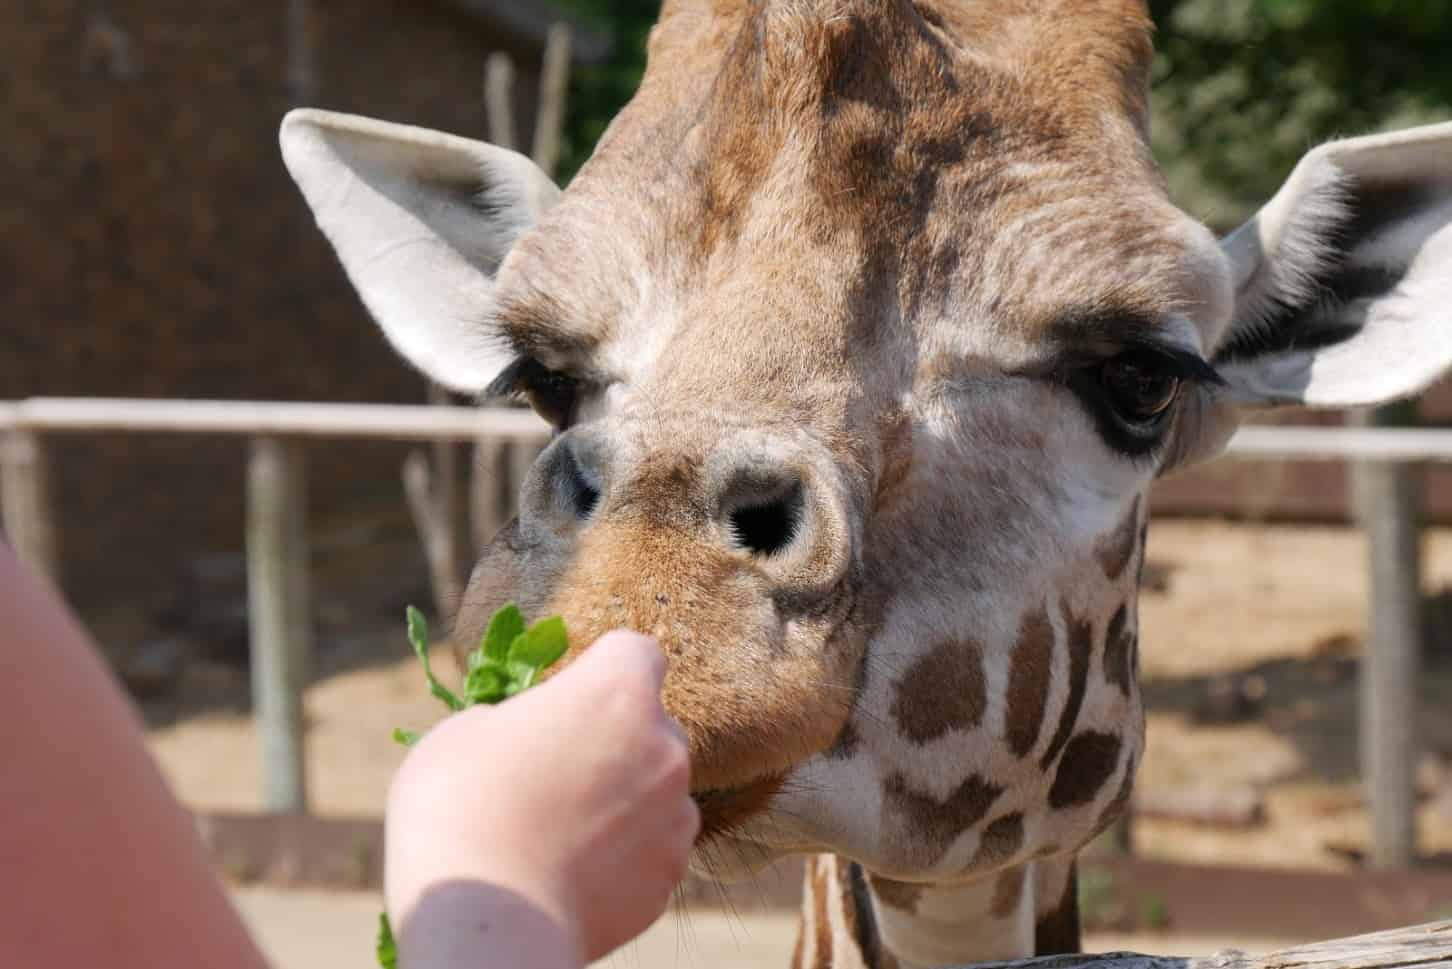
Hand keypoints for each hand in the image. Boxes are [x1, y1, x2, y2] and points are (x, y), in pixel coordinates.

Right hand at [384, 630, 698, 965]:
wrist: (490, 920)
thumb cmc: (460, 809)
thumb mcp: (462, 733)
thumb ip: (513, 720)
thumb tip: (525, 737)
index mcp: (616, 692)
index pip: (635, 652)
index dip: (602, 666)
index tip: (568, 692)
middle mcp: (664, 746)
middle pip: (648, 724)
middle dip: (611, 737)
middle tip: (550, 768)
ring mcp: (675, 816)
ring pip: (655, 790)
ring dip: (622, 798)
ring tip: (557, 831)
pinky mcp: (669, 877)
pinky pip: (650, 849)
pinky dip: (622, 855)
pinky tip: (570, 872)